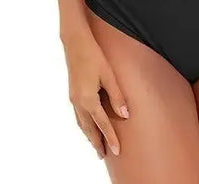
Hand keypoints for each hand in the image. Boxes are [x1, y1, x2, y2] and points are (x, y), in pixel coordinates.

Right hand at [62, 30, 128, 158]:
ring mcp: (73, 98)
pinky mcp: (72, 93)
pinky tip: (88, 125)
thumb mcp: (109, 75)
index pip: (102, 125)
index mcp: (88, 100)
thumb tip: (125, 115)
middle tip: (104, 156)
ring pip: (81, 124)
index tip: (117, 151)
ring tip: (96, 145)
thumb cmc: (94, 56)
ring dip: (89, 136)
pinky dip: (84, 125)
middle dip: (97, 143)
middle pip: (89, 129)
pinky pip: (78, 116)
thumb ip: (117, 96)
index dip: (110, 138)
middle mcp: (78, 102)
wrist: (75, 43)